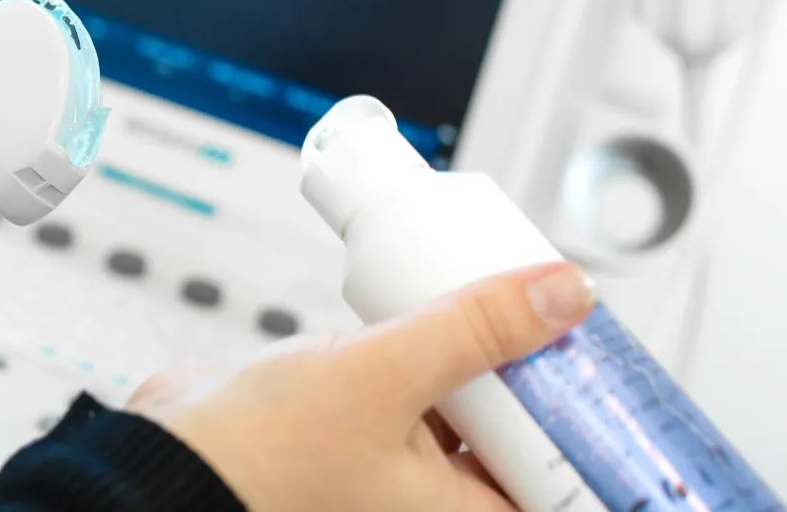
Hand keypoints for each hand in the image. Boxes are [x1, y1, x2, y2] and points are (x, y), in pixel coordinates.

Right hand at [127, 262, 597, 511]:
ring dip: (493, 359)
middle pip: (528, 439)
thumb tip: (562, 295)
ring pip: (477, 408)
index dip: (599, 432)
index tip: (619, 376)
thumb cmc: (259, 458)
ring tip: (516, 301)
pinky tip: (444, 309)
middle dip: (549, 379)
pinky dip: (438, 351)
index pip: (564, 484)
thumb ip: (474, 329)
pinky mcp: (363, 429)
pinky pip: (425, 388)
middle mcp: (436, 502)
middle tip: (569, 317)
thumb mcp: (383, 376)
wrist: (167, 457)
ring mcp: (400, 468)